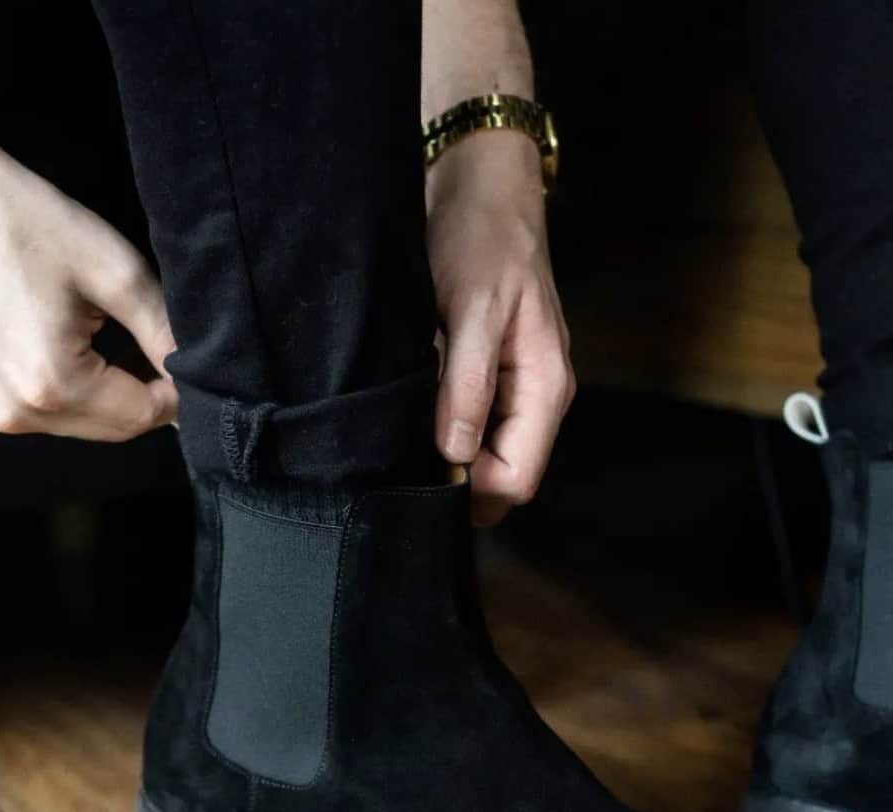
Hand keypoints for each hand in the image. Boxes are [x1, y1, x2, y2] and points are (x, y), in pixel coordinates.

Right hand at [0, 102, 176, 440]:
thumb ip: (163, 332)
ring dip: (117, 397)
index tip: (192, 364)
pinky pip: (56, 414)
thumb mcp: (116, 273)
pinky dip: (83, 394)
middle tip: (162, 351)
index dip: (177, 395)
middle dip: (149, 398)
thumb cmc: (27, 225)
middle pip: (116, 429)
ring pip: (88, 425)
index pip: (142, 417)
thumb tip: (198, 374)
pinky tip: (87, 353)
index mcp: (50, 384)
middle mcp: (18, 411)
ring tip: (122, 344)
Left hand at [426, 130, 574, 524]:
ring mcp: (513, 389)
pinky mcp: (488, 377)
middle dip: (458, 480)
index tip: (421, 469)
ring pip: (483, 456)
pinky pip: (469, 425)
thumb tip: (455, 454)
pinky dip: (440, 427)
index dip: (472, 489)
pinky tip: (412, 408)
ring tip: (404, 427)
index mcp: (545, 388)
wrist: (478, 186)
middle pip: (502, 476)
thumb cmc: (482, 239)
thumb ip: (468, 382)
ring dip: (445, 454)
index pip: (518, 479)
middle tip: (403, 454)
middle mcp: (535, 398)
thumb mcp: (473, 308)